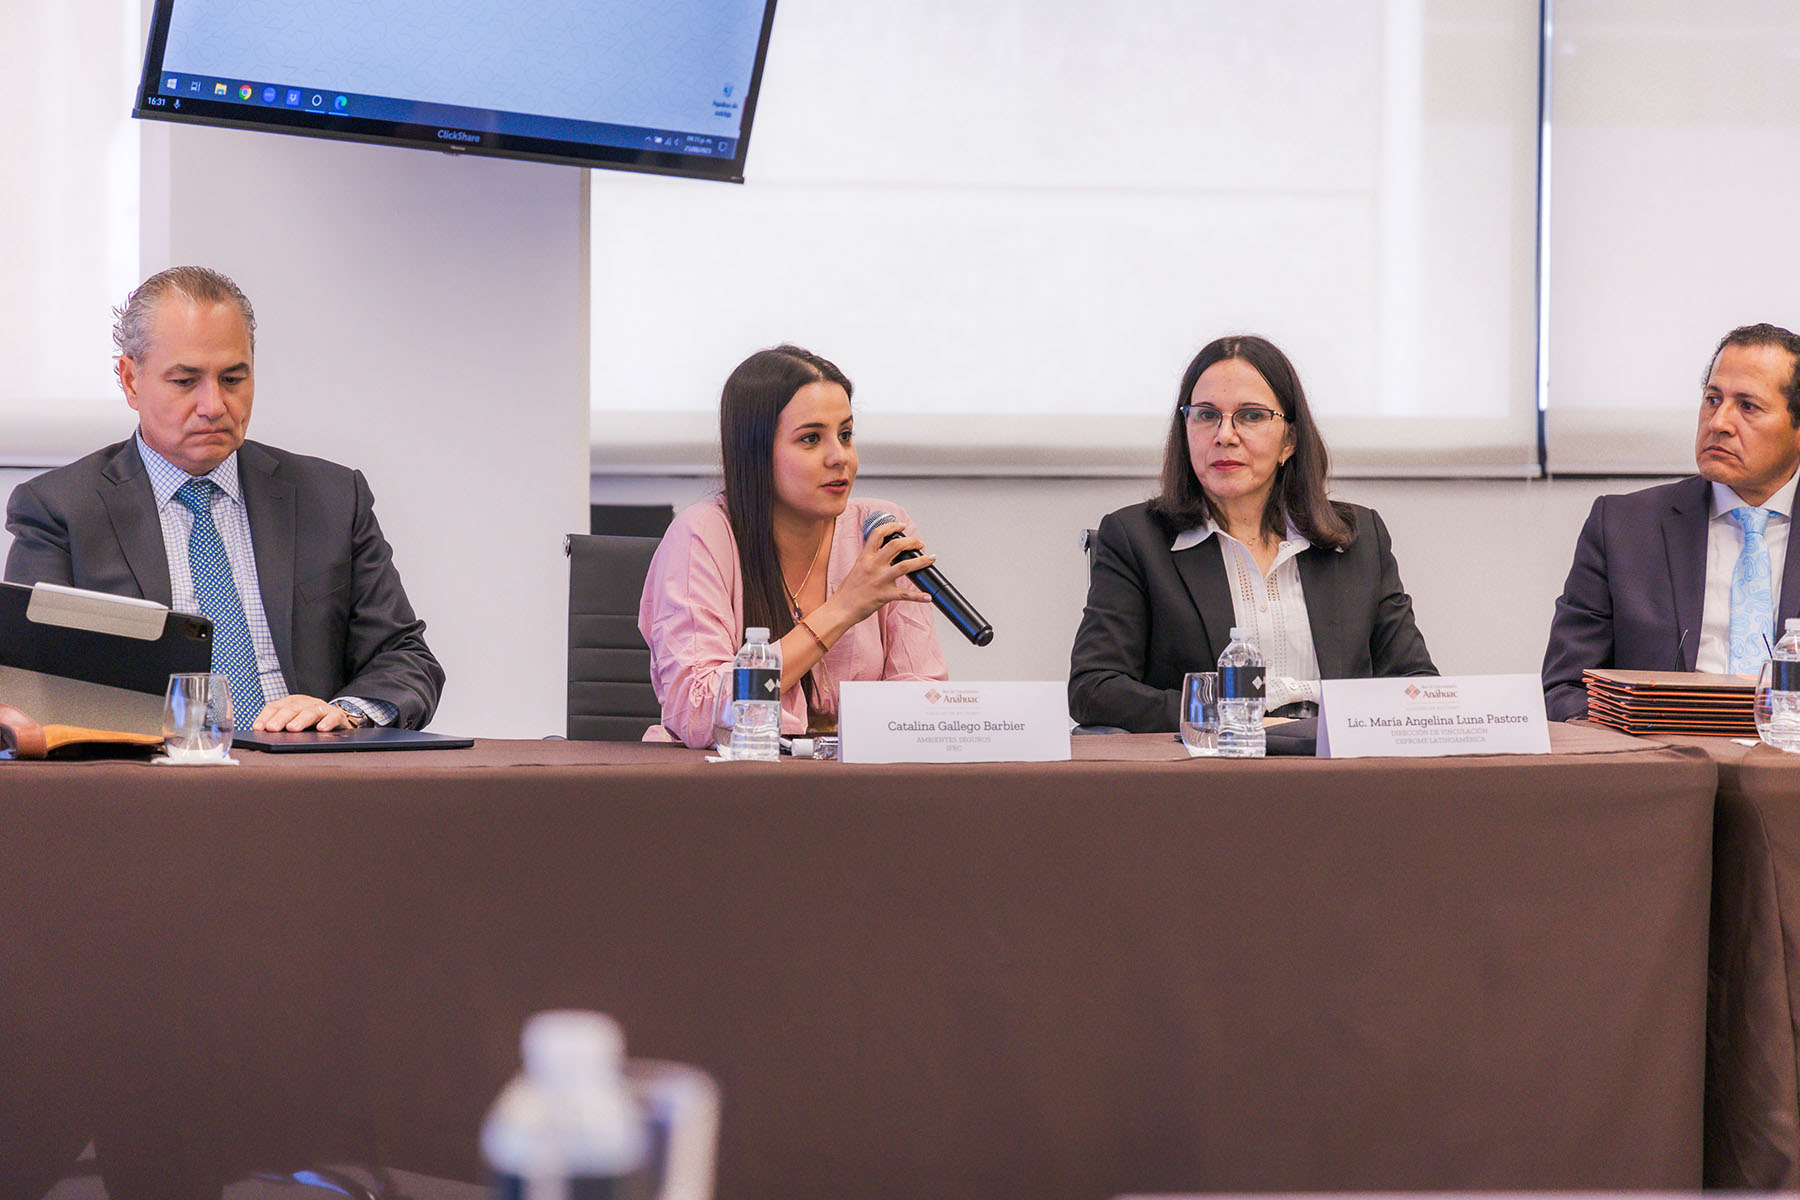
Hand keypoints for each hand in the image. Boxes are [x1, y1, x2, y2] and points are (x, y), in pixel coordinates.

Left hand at [253, 694, 354, 731]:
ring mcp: (321, 708)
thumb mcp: (292, 725)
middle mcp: (305, 703)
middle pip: (291, 708)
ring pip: (310, 711)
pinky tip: (322, 729)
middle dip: (280, 718)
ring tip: (292, 728)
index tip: (258, 728)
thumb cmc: (309, 726)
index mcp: (290, 704)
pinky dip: (328, 722)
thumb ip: (279, 729)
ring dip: (301, 720)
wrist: (336, 721)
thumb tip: (262, 737)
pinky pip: (333, 717)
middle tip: (272, 728)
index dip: (265, 717)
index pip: (274, 707)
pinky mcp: (337, 715)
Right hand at [820, 521, 935, 628]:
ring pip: (905, 566)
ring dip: (921, 561)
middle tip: (919, 544)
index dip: (892, 527)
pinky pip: (905, 594)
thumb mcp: (857, 568)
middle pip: (896, 545)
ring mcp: (879, 580)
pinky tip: (927, 597)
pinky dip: (918, 596)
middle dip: (911, 542)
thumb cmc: (849, 591)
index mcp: (865, 557)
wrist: (841, 608)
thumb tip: (885, 554)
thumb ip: (870, 559)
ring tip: (931, 558)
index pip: (878, 534)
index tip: (902, 526)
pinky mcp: (884, 595)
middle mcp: (873, 566)